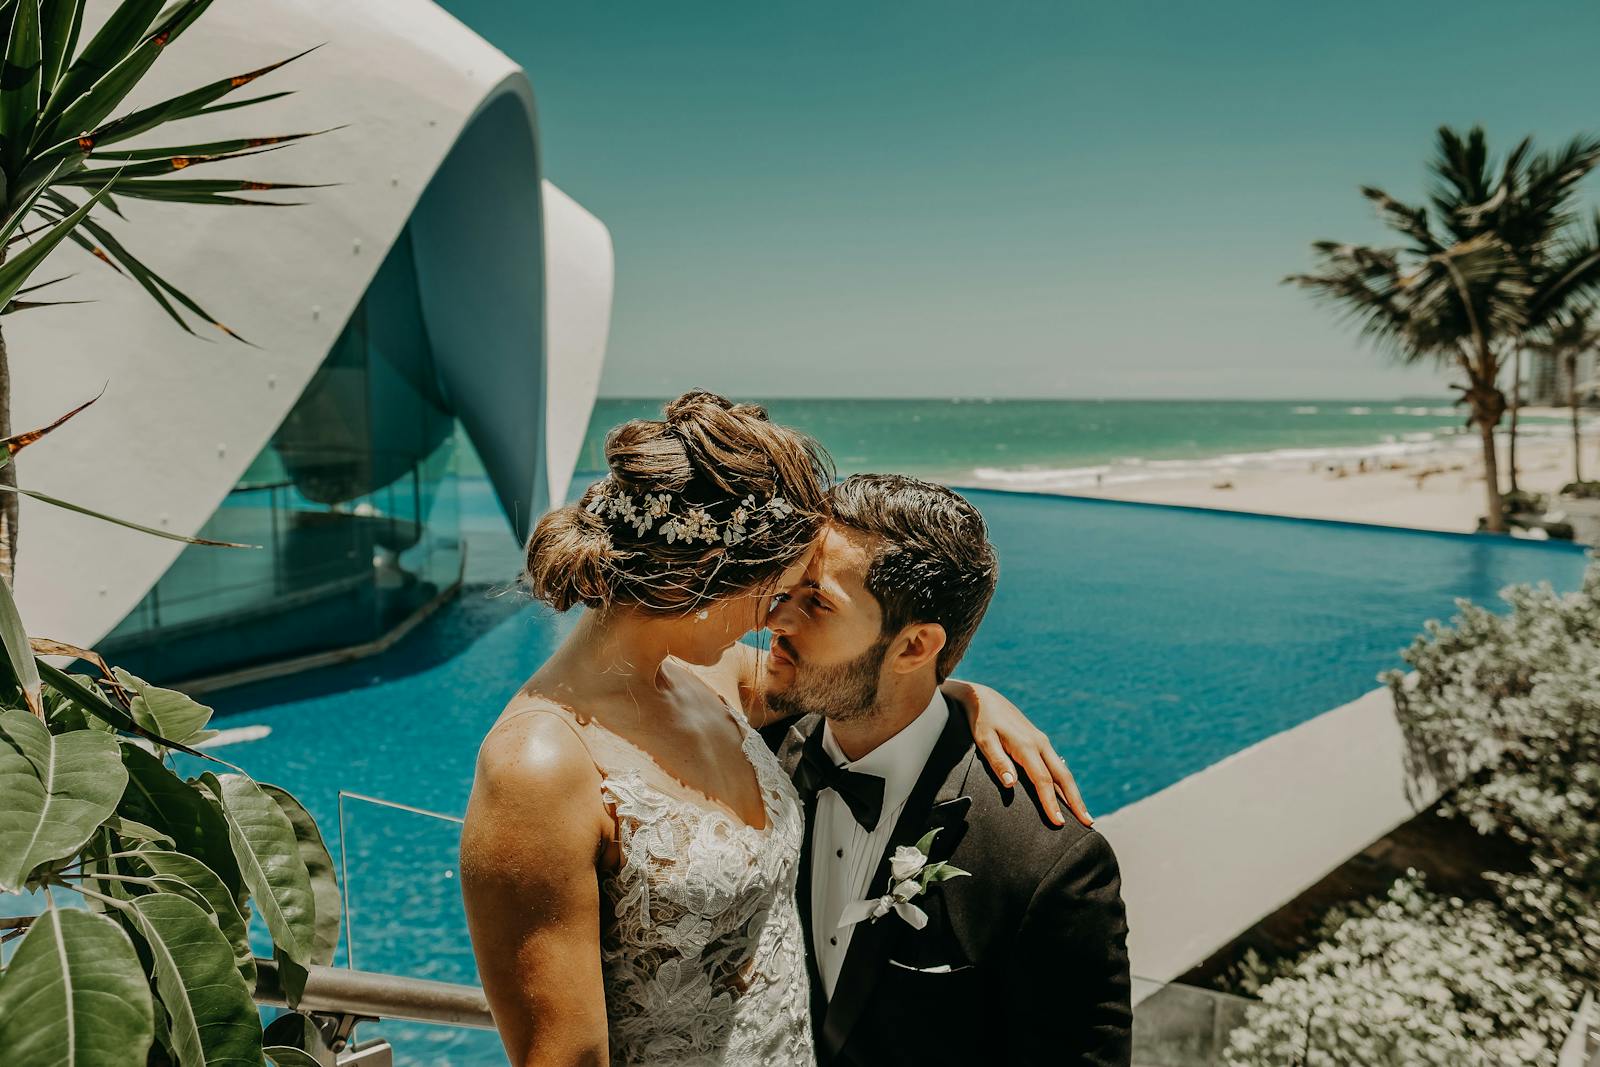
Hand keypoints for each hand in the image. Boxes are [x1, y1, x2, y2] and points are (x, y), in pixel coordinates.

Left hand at [944, 679, 1091, 827]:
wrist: (985, 698)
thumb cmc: (982, 721)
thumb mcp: (984, 740)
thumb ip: (998, 762)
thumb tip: (1012, 784)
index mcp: (1026, 746)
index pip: (1043, 780)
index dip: (1051, 802)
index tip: (1059, 822)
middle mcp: (1040, 744)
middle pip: (1063, 777)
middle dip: (1076, 801)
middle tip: (1088, 823)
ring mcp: (1042, 742)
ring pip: (1063, 771)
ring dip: (1074, 793)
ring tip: (1084, 814)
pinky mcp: (1040, 742)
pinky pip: (1057, 765)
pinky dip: (1065, 783)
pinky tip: (1067, 794)